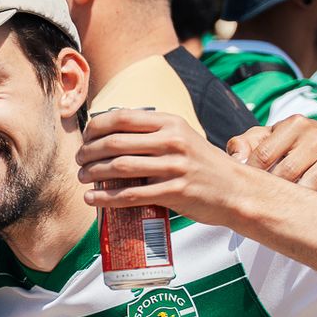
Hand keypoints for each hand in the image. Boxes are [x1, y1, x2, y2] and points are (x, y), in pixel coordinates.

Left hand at [78, 107, 254, 225]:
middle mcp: (172, 141)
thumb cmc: (204, 165)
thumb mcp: (183, 137)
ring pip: (119, 167)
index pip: (122, 117)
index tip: (85, 137)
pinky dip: (105, 198)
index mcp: (171, 123)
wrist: (237, 191)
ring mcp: (174, 167)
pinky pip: (130, 195)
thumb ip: (154, 133)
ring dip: (93, 173)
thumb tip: (111, 134)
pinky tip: (92, 199)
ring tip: (82, 178)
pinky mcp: (174, 192)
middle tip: (79, 161)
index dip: (96, 127)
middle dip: (89, 152)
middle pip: (115, 142)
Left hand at [227, 115, 316, 203]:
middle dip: (271, 189)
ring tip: (281, 210)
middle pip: (287, 171)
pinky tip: (314, 211)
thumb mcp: (263, 136)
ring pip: (313, 182)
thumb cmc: (286, 142)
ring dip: (295, 199)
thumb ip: (243, 144)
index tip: (244, 187)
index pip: (264, 154)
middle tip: (259, 202)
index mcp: (294, 125)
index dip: (250, 174)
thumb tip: (236, 160)